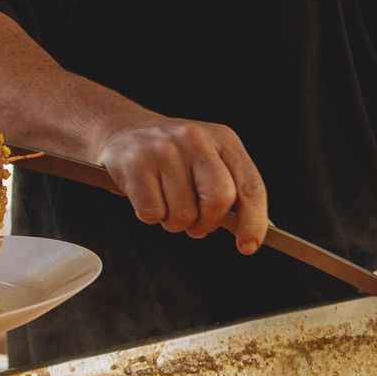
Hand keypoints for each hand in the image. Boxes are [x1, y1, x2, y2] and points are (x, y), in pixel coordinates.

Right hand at [96, 118, 270, 253]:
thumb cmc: (173, 154)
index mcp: (224, 139)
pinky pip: (153, 213)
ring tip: (167, 202)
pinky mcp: (136, 164)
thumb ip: (232, 188)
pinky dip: (152, 216)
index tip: (248, 245)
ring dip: (175, 221)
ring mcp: (165, 150)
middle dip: (208, 223)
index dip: (253, 221)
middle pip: (220, 200)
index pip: (250, 186)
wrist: (123, 130)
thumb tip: (251, 229)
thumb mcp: (209, 159)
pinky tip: (149, 196)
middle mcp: (197, 140)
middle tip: (196, 225)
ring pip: (184, 214)